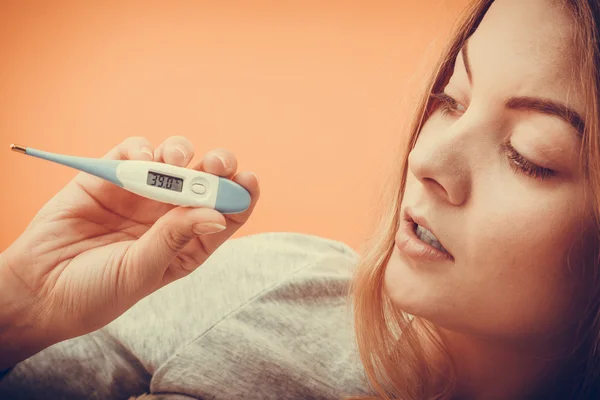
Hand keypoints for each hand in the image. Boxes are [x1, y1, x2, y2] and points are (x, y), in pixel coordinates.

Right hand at [0, 136, 259, 367]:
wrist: (38, 290)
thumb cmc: (95, 291)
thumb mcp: (141, 271)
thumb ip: (175, 238)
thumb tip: (218, 215)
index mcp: (187, 242)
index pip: (226, 212)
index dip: (240, 194)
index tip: (248, 180)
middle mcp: (169, 214)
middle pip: (205, 180)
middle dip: (217, 166)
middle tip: (216, 164)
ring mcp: (141, 193)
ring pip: (174, 158)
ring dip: (180, 153)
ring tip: (174, 163)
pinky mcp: (110, 176)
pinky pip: (134, 151)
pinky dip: (142, 150)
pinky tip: (142, 163)